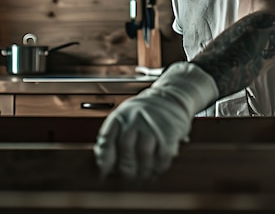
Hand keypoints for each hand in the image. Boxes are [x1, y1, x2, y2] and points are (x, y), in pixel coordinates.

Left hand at [94, 62, 218, 178]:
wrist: (171, 97)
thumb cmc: (144, 113)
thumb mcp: (124, 118)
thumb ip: (112, 139)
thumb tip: (104, 167)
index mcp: (119, 115)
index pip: (107, 139)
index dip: (105, 159)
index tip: (105, 173)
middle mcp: (134, 117)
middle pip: (125, 146)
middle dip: (126, 168)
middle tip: (129, 178)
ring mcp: (152, 123)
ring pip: (144, 152)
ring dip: (143, 170)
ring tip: (144, 176)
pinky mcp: (170, 130)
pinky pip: (163, 154)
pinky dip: (159, 166)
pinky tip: (157, 169)